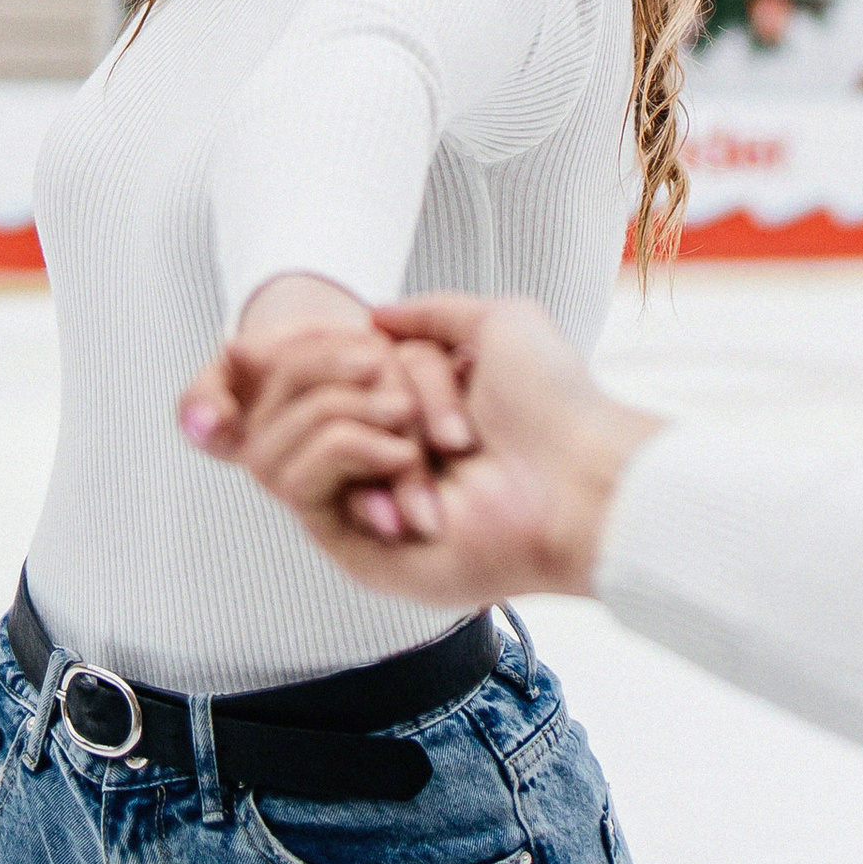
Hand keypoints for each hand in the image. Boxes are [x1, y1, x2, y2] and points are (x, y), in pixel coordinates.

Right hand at [206, 293, 664, 607]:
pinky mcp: (355, 549)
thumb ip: (431, 314)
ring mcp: (361, 508)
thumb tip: (371, 316)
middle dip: (346, 378)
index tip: (362, 346)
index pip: (315, 374)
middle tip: (401, 390)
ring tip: (415, 431)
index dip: (320, 353)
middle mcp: (376, 463)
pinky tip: (401, 455)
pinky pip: (297, 487)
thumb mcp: (496, 322)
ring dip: (348, 414)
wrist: (578, 475)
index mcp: (405, 419)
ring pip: (285, 444)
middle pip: (296, 401)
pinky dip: (344, 451)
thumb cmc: (552, 402)